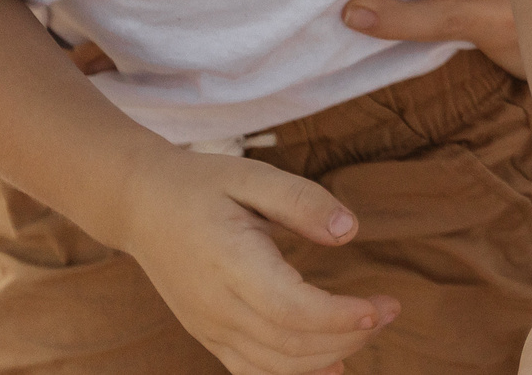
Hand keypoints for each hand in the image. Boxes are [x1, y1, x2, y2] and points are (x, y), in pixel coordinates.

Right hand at [121, 149, 402, 374]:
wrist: (141, 206)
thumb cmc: (202, 185)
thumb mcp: (253, 175)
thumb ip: (302, 201)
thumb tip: (350, 230)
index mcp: (230, 263)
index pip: (292, 310)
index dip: (341, 318)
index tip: (382, 307)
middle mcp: (217, 306)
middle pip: (290, 344)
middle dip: (348, 336)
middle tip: (390, 310)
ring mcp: (209, 327)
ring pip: (274, 366)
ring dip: (329, 357)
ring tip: (368, 327)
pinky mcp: (209, 335)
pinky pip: (252, 370)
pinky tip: (332, 367)